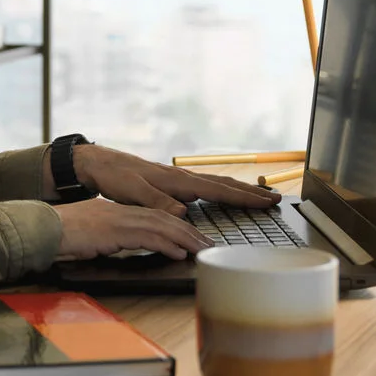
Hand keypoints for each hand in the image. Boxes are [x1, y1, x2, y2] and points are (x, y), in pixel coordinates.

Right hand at [54, 197, 210, 261]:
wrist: (40, 229)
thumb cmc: (58, 236)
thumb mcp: (89, 236)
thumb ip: (107, 238)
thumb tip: (117, 247)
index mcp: (114, 212)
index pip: (152, 217)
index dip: (175, 226)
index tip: (190, 237)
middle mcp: (120, 212)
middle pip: (163, 219)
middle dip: (188, 232)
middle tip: (207, 244)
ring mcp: (118, 219)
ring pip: (161, 226)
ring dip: (185, 238)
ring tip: (202, 249)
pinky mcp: (114, 231)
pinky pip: (148, 237)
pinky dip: (167, 245)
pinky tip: (179, 253)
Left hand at [61, 144, 282, 218]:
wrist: (99, 163)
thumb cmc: (114, 177)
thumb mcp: (132, 193)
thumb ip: (157, 203)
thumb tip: (183, 213)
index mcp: (177, 180)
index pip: (218, 190)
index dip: (243, 198)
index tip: (267, 202)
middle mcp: (182, 178)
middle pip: (224, 185)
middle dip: (251, 194)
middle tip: (276, 201)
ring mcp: (179, 179)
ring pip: (217, 185)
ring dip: (240, 191)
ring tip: (260, 198)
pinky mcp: (173, 183)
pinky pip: (205, 187)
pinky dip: (222, 191)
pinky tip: (225, 196)